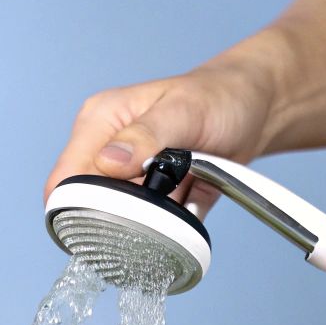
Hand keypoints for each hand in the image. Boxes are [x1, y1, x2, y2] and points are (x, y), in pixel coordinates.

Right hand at [44, 62, 277, 213]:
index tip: (110, 220)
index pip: (67, 175)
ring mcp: (133, 175)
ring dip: (152, 223)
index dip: (77, 204)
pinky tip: (190, 208)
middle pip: (91, 204)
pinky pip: (157, 226)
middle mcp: (109, 149)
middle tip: (160, 207)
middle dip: (122, 216)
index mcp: (101, 122)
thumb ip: (146, 136)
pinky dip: (173, 227)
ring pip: (125, 220)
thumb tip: (109, 162)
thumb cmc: (221, 97)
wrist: (258, 107)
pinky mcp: (159, 196)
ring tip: (182, 199)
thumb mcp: (184, 111)